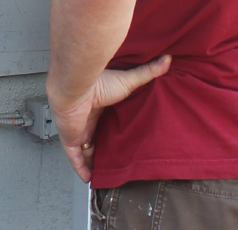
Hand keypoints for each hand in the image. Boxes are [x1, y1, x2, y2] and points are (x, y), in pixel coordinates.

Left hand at [50, 55, 170, 182]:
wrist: (76, 86)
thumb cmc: (99, 82)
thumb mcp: (129, 80)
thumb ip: (148, 72)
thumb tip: (168, 59)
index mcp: (99, 105)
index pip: (105, 121)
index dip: (112, 132)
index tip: (122, 141)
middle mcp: (87, 118)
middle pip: (95, 138)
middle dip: (103, 149)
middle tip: (116, 161)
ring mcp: (77, 129)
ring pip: (85, 150)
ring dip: (93, 161)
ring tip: (105, 174)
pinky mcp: (70, 138)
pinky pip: (74, 157)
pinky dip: (81, 168)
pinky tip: (89, 178)